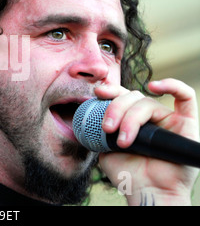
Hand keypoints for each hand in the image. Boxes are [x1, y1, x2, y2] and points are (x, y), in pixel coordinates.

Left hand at [95, 78, 198, 205]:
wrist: (146, 192)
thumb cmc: (129, 174)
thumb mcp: (105, 147)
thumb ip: (100, 129)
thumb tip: (92, 114)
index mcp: (131, 120)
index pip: (121, 96)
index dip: (110, 91)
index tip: (97, 93)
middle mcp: (150, 117)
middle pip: (132, 97)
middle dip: (115, 108)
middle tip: (107, 128)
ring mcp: (168, 119)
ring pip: (146, 103)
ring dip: (129, 118)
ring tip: (122, 140)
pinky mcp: (186, 124)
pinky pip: (186, 97)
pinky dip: (172, 86)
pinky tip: (155, 87)